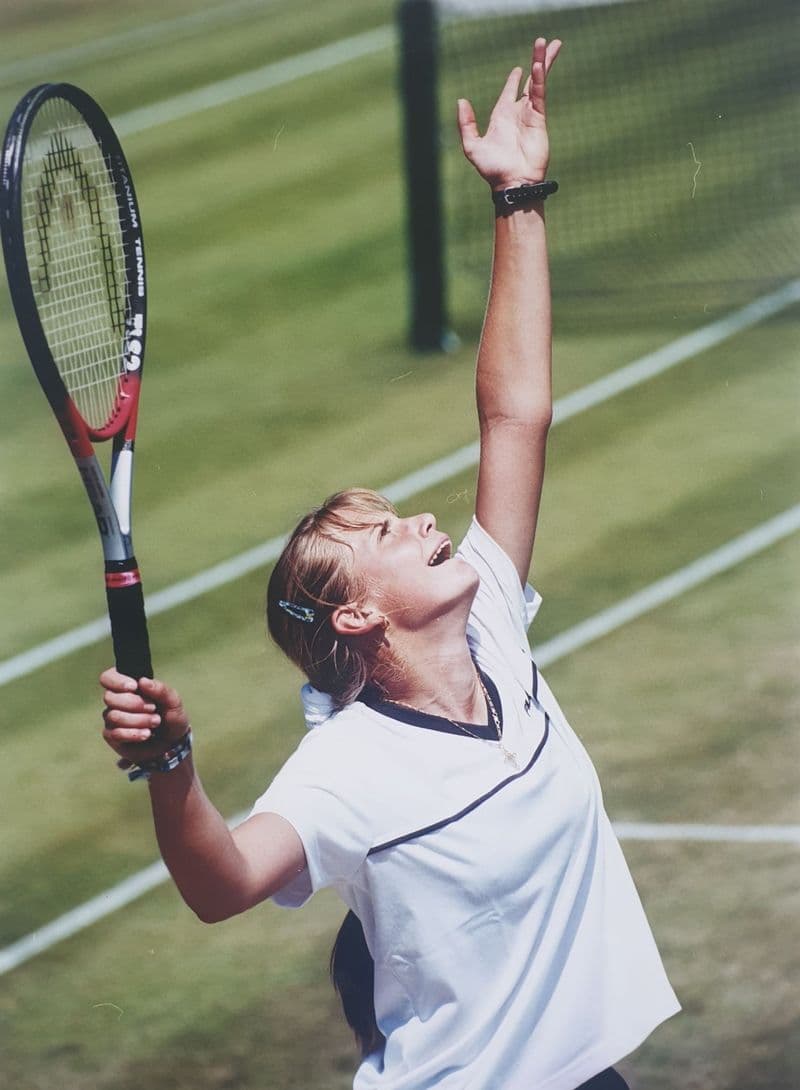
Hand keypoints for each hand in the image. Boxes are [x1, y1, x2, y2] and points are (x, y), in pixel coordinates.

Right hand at [100, 669, 189, 769]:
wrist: (172, 743)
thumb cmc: (171, 717)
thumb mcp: (173, 702)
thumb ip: (161, 689)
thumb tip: (142, 681)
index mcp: (128, 686)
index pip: (108, 677)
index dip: (117, 681)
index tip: (134, 687)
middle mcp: (117, 700)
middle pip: (110, 697)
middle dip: (134, 703)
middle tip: (153, 708)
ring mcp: (112, 718)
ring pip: (114, 716)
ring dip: (138, 720)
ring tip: (155, 722)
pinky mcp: (112, 736)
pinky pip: (115, 733)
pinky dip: (133, 734)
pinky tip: (146, 734)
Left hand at [457, 37, 561, 189]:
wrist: (511, 182)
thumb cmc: (492, 170)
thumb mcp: (472, 146)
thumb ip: (466, 124)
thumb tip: (461, 100)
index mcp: (502, 117)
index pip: (510, 92)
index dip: (514, 80)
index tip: (519, 68)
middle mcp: (517, 113)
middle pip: (529, 81)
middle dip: (536, 62)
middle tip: (542, 43)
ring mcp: (529, 115)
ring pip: (537, 82)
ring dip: (542, 62)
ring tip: (549, 43)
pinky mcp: (538, 119)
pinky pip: (539, 94)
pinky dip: (540, 79)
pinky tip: (540, 65)